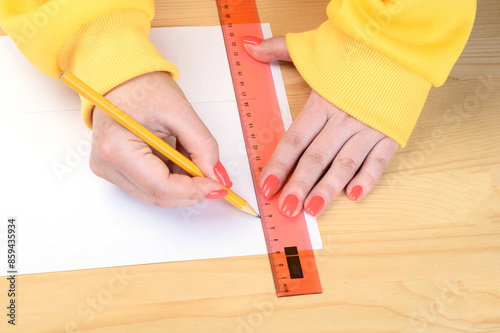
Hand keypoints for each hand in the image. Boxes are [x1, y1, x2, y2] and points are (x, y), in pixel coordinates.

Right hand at [90, 72, 232, 206]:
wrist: (122, 79)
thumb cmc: (142, 87)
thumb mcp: (180, 111)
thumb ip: (202, 145)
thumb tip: (216, 175)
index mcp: (117, 148)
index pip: (161, 186)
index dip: (193, 190)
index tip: (217, 187)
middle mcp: (107, 164)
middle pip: (158, 195)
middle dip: (190, 189)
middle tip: (212, 175)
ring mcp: (109, 170)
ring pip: (155, 194)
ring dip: (181, 183)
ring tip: (189, 156)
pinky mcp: (115, 170)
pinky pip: (149, 186)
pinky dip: (170, 178)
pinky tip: (176, 158)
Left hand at [243, 36, 398, 216]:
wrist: (399, 47)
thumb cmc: (355, 53)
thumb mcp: (314, 48)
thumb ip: (279, 50)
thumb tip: (249, 46)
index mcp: (322, 103)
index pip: (295, 140)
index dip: (279, 164)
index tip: (266, 185)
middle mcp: (342, 119)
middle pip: (316, 157)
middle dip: (299, 184)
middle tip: (286, 208)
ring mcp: (367, 128)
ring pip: (344, 164)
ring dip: (328, 189)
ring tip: (312, 209)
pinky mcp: (389, 133)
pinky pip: (379, 160)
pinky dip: (368, 178)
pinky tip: (355, 196)